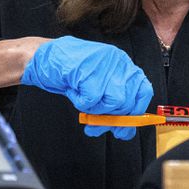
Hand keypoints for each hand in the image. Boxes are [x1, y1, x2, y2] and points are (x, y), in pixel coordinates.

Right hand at [20, 36, 153, 139]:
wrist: (45, 57)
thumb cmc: (72, 73)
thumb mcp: (99, 87)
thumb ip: (114, 105)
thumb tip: (126, 131)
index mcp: (123, 64)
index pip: (143, 90)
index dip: (135, 112)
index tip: (124, 126)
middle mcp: (118, 61)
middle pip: (128, 101)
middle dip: (112, 118)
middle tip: (95, 122)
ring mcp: (104, 64)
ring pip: (115, 101)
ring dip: (96, 110)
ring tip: (83, 102)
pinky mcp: (88, 69)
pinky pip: (92, 100)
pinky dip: (82, 104)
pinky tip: (75, 93)